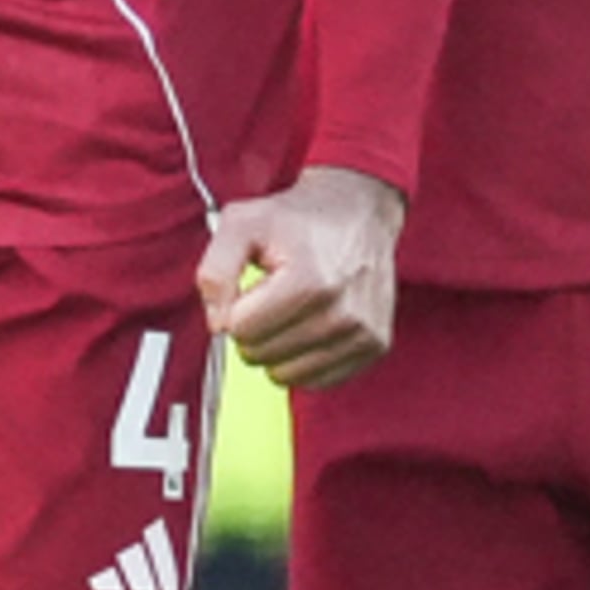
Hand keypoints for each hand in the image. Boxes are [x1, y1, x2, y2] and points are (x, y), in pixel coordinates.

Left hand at [196, 165, 404, 389]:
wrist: (359, 209)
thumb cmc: (302, 219)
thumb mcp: (243, 223)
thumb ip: (215, 271)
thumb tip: (218, 322)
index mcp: (309, 281)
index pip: (241, 329)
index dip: (236, 307)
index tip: (254, 287)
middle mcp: (341, 312)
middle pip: (261, 355)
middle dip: (255, 328)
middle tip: (273, 297)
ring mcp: (361, 333)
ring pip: (286, 374)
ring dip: (278, 348)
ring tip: (293, 310)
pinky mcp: (374, 345)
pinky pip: (317, 380)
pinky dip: (304, 360)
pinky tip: (310, 327)